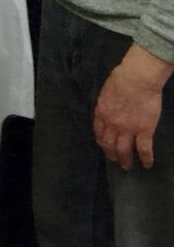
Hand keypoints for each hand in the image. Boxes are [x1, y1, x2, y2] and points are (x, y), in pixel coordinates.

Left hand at [93, 44, 172, 168]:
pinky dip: (146, 159)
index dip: (102, 141)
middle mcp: (112, 125)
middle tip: (115, 161)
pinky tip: (147, 164)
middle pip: (109, 144)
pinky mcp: (144, 130)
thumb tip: (108, 109)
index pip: (99, 132)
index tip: (104, 146)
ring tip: (127, 167)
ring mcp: (128, 129)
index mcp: (102, 113)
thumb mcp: (106, 92)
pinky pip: (144, 149)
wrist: (137, 79)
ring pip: (124, 150)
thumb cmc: (121, 80)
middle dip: (111, 155)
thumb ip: (106, 104)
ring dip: (125, 160)